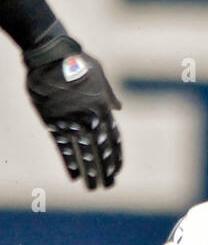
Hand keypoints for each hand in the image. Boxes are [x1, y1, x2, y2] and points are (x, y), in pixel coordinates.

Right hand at [25, 35, 122, 188]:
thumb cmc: (78, 61)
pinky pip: (64, 146)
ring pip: (83, 152)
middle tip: (109, 186)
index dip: (115, 156)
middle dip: (105, 170)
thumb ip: (109, 95)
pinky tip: (74, 176)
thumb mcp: (99, 76)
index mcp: (102, 106)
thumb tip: (119, 108)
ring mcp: (71, 120)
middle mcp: (89, 116)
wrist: (51, 56)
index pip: (113, 138)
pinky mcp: (53, 121)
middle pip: (100, 149)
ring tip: (93, 188)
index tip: (117, 170)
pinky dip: (70, 162)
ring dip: (89, 172)